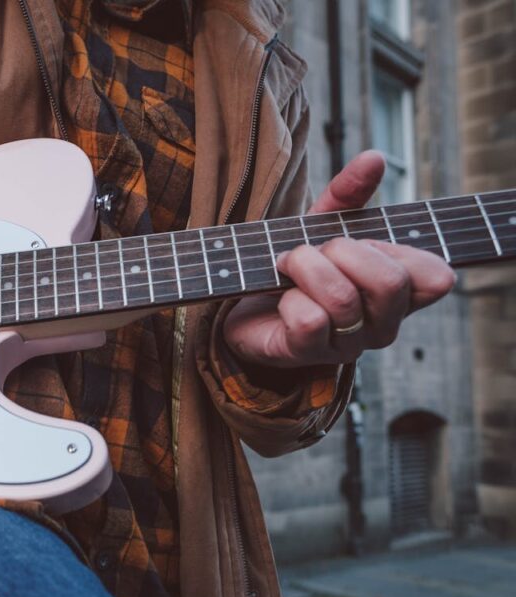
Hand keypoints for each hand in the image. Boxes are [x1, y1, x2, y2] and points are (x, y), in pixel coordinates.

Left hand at [223, 151, 456, 368]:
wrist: (244, 306)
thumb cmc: (295, 271)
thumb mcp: (321, 225)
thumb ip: (348, 194)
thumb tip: (373, 158)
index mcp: (399, 294)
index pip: (436, 277)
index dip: (395, 249)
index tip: (357, 241)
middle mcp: (383, 324)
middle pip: (390, 283)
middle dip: (341, 252)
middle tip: (313, 251)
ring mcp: (348, 344)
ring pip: (342, 299)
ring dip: (305, 268)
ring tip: (287, 264)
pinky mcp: (308, 354)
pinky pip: (309, 321)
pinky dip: (288, 298)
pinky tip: (280, 297)